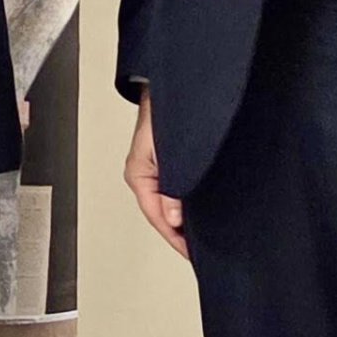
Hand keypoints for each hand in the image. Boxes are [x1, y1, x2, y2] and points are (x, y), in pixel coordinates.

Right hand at [125, 88, 187, 258]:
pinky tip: (196, 211)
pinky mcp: (167, 164)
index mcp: (138, 173)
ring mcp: (155, 170)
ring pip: (167, 203)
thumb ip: (170, 185)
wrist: (175, 85)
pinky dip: (185, 205)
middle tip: (198, 250)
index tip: (189, 251)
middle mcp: (145, 174)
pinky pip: (174, 191)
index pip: (156, 215)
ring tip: (198, 236)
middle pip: (160, 214)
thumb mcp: (167, 151)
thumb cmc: (166, 110)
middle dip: (178, 233)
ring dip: (182, 219)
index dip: (174, 237)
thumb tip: (174, 215)